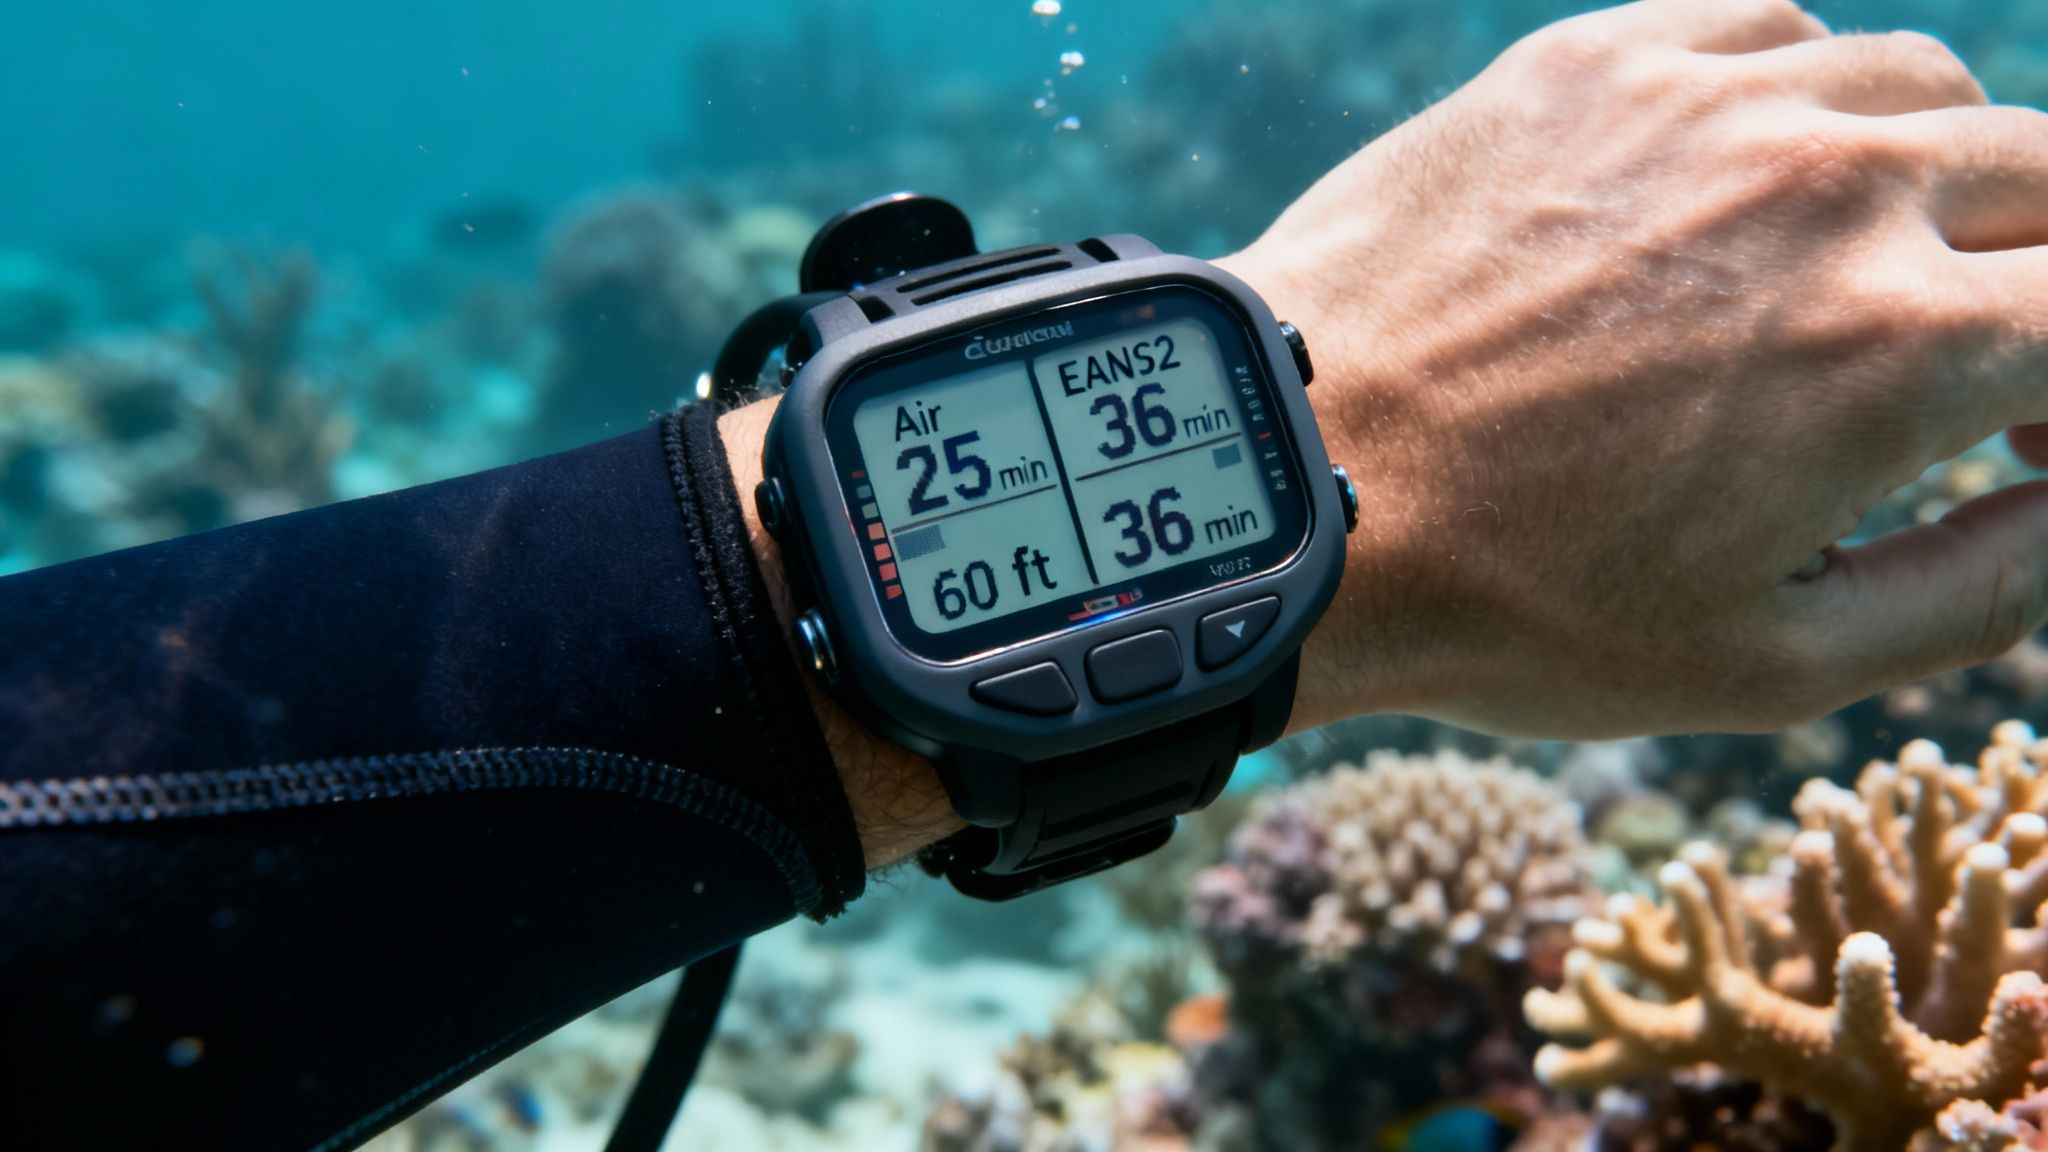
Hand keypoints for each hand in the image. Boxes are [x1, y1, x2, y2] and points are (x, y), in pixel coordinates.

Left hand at [1219, 0, 2047, 738]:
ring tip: (1863, 270)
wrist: (1293, 487)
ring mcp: (1706, 105)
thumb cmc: (1512, 603)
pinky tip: (1753, 178)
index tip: (2021, 439)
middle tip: (1966, 361)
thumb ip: (1980, 590)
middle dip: (2037, 272)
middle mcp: (1831, 191)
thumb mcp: (1768, 663)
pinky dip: (1804, 94)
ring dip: (1936, 179)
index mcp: (1901, 347)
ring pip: (1919, 87)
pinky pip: (1769, 28)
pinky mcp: (1594, 61)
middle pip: (2044, 177)